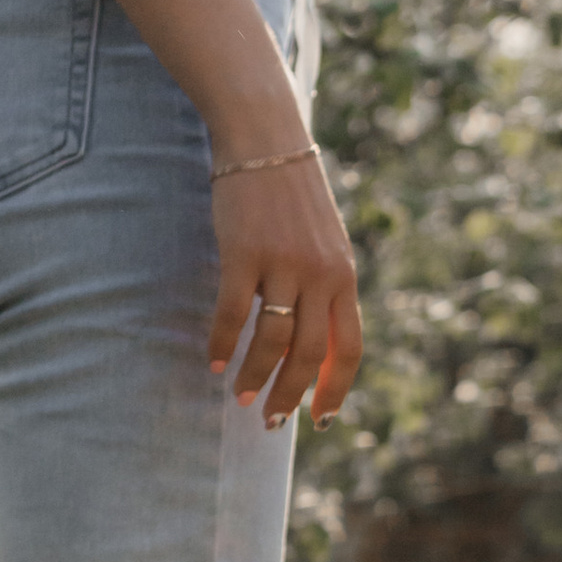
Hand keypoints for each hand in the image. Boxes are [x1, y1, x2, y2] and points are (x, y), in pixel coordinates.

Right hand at [208, 146, 364, 425]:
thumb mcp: (326, 245)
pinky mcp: (244, 252)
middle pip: (310, 354)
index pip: (349, 349)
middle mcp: (321, 275)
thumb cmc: (292, 198)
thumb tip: (317, 345)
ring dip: (254, 376)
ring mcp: (283, 264)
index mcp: (345, 277)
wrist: (266, 140)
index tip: (320, 419)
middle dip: (291, 395)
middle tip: (270, 421)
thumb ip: (326, 290)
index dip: (335, 389)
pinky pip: (233, 312)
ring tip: (239, 396)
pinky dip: (221, 342)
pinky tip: (212, 361)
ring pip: (272, 340)